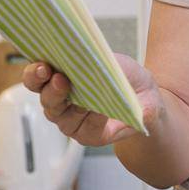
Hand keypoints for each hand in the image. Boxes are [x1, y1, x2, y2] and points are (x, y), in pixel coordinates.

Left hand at [20, 53, 161, 146]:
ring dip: (40, 82)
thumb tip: (140, 112)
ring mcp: (62, 102)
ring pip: (45, 96)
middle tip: (62, 81)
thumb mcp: (150, 109)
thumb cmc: (141, 102)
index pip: (88, 128)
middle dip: (57, 97)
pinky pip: (39, 80)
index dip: (90, 116)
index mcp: (94, 133)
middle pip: (57, 113)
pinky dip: (38, 69)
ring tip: (45, 67)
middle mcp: (72, 121)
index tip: (98, 105)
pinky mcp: (54, 82)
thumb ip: (145, 115)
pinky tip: (44, 56)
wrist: (135, 90)